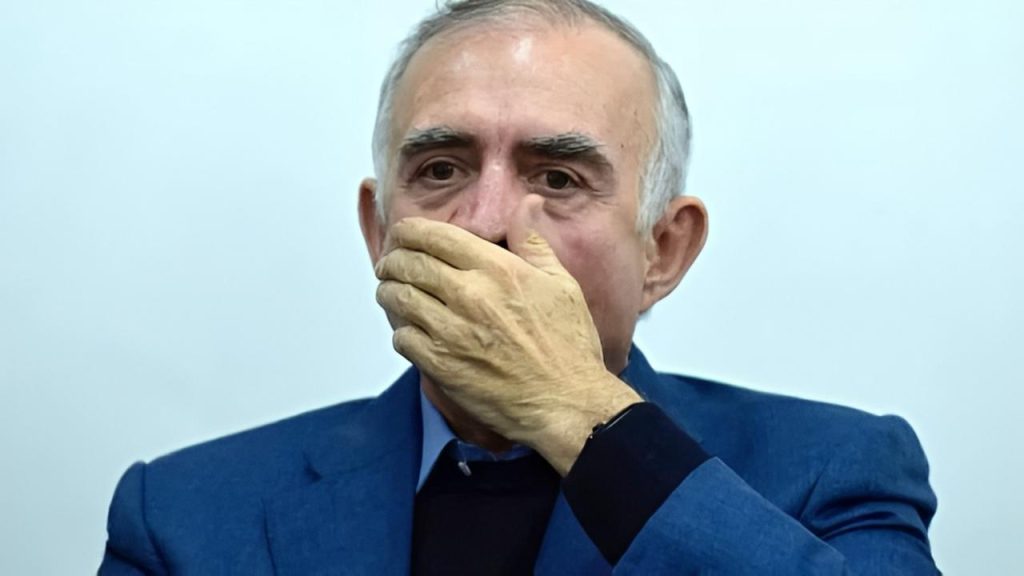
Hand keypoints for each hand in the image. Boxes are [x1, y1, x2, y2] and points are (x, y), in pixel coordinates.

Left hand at [374, 212, 640, 474]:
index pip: (435, 236)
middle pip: (409, 264)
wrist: (567, 403)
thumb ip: (534, 242)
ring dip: (390, 292)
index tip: (404, 234)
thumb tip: (527, 204)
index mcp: (498, 269)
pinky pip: (402, 338)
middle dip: (393, 260)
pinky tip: (411, 331)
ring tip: (392, 292)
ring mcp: (452, 332)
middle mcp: (470, 295)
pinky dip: (401, 331)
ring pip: (398, 298)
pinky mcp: (441, 365)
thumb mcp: (562, 284)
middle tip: (390, 264)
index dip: (410, 231)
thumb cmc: (568, 347)